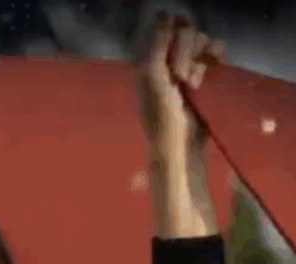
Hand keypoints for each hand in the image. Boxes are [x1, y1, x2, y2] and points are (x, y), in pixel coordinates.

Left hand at [134, 13, 227, 152]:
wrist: (181, 144)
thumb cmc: (161, 116)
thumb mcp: (153, 78)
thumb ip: (158, 45)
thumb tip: (165, 14)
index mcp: (150, 60)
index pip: (166, 27)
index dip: (173, 31)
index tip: (175, 43)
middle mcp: (169, 60)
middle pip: (186, 32)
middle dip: (185, 52)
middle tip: (180, 77)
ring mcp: (189, 67)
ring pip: (202, 40)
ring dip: (199, 59)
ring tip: (193, 84)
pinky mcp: (207, 75)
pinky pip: (217, 51)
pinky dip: (216, 56)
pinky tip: (215, 68)